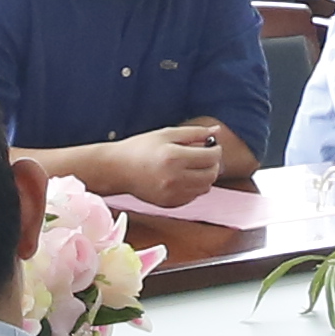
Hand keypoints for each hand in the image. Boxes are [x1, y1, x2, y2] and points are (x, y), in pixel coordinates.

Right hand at [114, 125, 230, 202]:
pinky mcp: (169, 204)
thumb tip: (217, 131)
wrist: (117, 169)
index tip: (212, 146)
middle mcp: (174, 178)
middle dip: (214, 164)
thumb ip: (194, 132)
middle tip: (206, 156)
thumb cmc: (140, 148)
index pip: (211, 157)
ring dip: (206, 176)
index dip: (216, 150)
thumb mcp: (166, 133)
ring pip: (205, 188)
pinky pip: (193, 196)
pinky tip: (184, 177)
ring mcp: (172, 194)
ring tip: (195, 166)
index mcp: (174, 157)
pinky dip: (194, 187)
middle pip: (211, 174)